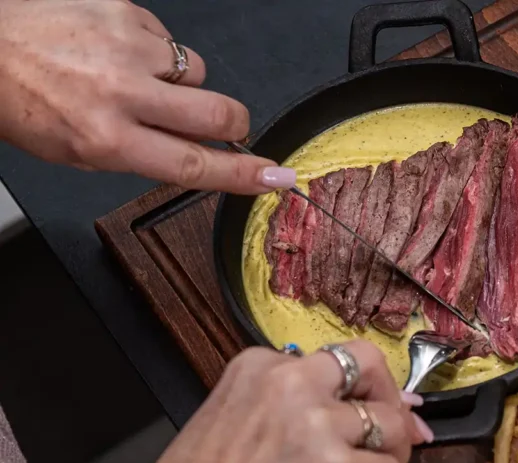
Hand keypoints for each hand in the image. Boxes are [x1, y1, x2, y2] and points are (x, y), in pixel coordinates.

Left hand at [0, 0, 294, 192]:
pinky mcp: (124, 11)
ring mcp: (125, 46)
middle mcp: (120, 92)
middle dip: (233, 123)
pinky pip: (168, 40)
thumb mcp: (79, 153)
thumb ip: (142, 154)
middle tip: (225, 126)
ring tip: (137, 79)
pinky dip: (153, 50)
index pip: (193, 164)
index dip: (243, 173)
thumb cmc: (23, 102)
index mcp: (106, 139)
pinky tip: (119, 52)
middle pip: (217, 112)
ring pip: (197, 72)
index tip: (276, 175)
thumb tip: (197, 152)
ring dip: (180, 82)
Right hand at [124, 341, 430, 462]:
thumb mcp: (231, 418)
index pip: (334, 359)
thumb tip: (351, 404)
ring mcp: (316, 423)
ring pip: (391, 424)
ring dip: (389, 452)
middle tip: (390, 433)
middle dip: (389, 398)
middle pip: (371, 366)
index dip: (357, 388)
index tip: (363, 410)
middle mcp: (290, 381)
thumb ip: (286, 404)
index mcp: (259, 365)